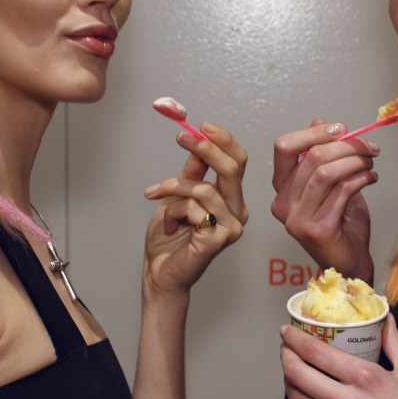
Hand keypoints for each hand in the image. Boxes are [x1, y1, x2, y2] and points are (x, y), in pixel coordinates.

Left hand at [143, 122, 246, 295]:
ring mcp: (232, 226)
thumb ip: (192, 172)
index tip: (201, 126)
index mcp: (231, 199)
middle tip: (182, 138)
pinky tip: (169, 224)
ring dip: (174, 190)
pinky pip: (195, 208)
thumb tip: (197, 139)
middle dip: (205, 149)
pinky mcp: (219, 239)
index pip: (238, 161)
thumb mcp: (177, 195)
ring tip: (159, 200)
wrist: (159, 272)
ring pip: (204, 188)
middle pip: (232, 168)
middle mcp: (237, 211)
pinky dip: (174, 211)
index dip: (222, 140)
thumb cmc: (169, 240)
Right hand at [271, 121, 377, 280]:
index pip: (284, 148)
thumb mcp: (333, 184)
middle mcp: (283, 204)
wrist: (350, 264)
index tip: (340, 129)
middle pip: (311, 157)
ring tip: (370, 161)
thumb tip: (320, 123)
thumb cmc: (342, 226)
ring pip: (325, 172)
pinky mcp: (317, 229)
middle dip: (346, 145)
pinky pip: (341, 191)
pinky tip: (371, 177)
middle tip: (368, 146)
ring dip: (355, 160)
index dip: (313, 133)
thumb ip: (323, 156)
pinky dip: (361, 178)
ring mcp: (297, 219)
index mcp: (283, 189)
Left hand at [280, 314, 397, 398]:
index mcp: (366, 378)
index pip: (315, 351)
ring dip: (289, 383)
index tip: (288, 331)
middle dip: (286, 357)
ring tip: (294, 373)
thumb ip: (394, 343)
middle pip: (296, 374)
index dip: (294, 338)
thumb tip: (386, 319)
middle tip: (287, 349)